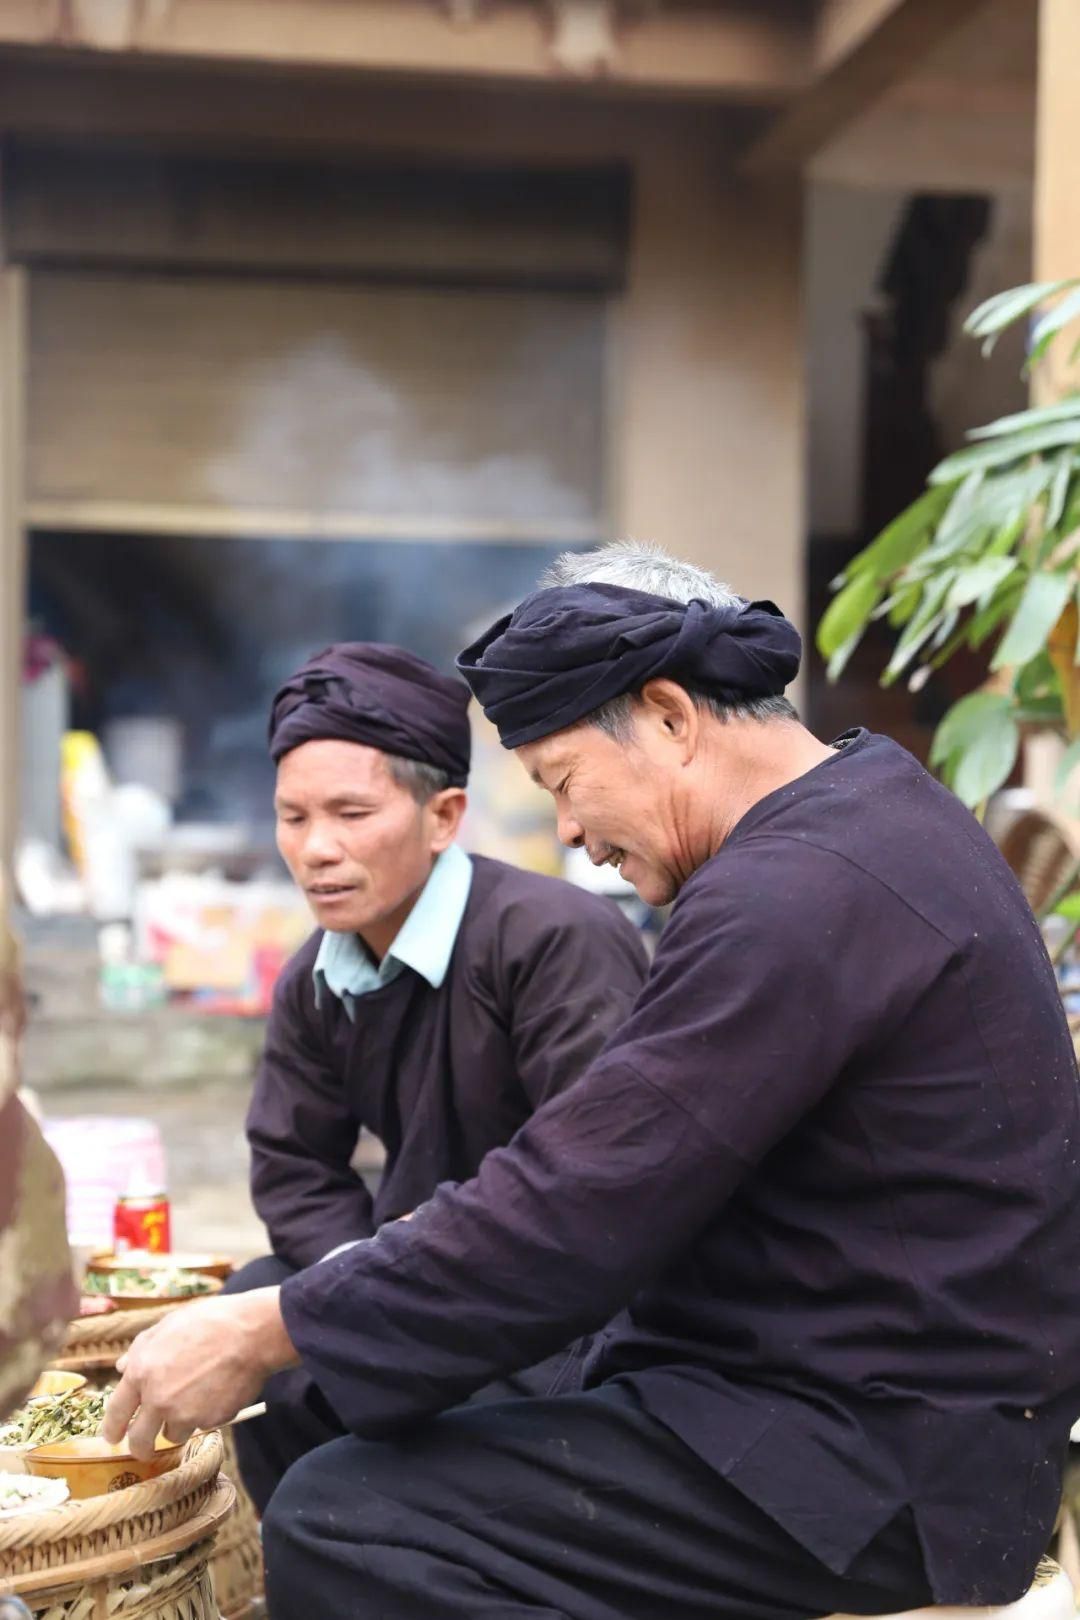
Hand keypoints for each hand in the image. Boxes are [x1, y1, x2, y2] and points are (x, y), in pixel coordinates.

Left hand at [102, 1286, 298, 1458]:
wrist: (250, 1333)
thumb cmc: (208, 1322)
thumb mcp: (167, 1326)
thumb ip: (140, 1350)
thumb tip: (122, 1367)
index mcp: (142, 1372)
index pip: (116, 1412)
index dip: (111, 1429)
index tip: (113, 1437)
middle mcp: (158, 1399)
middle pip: (140, 1441)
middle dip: (140, 1448)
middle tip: (145, 1447)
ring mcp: (184, 1414)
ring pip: (172, 1435)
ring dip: (178, 1425)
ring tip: (195, 1399)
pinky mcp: (209, 1421)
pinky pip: (202, 1425)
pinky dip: (205, 1416)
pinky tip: (217, 1392)